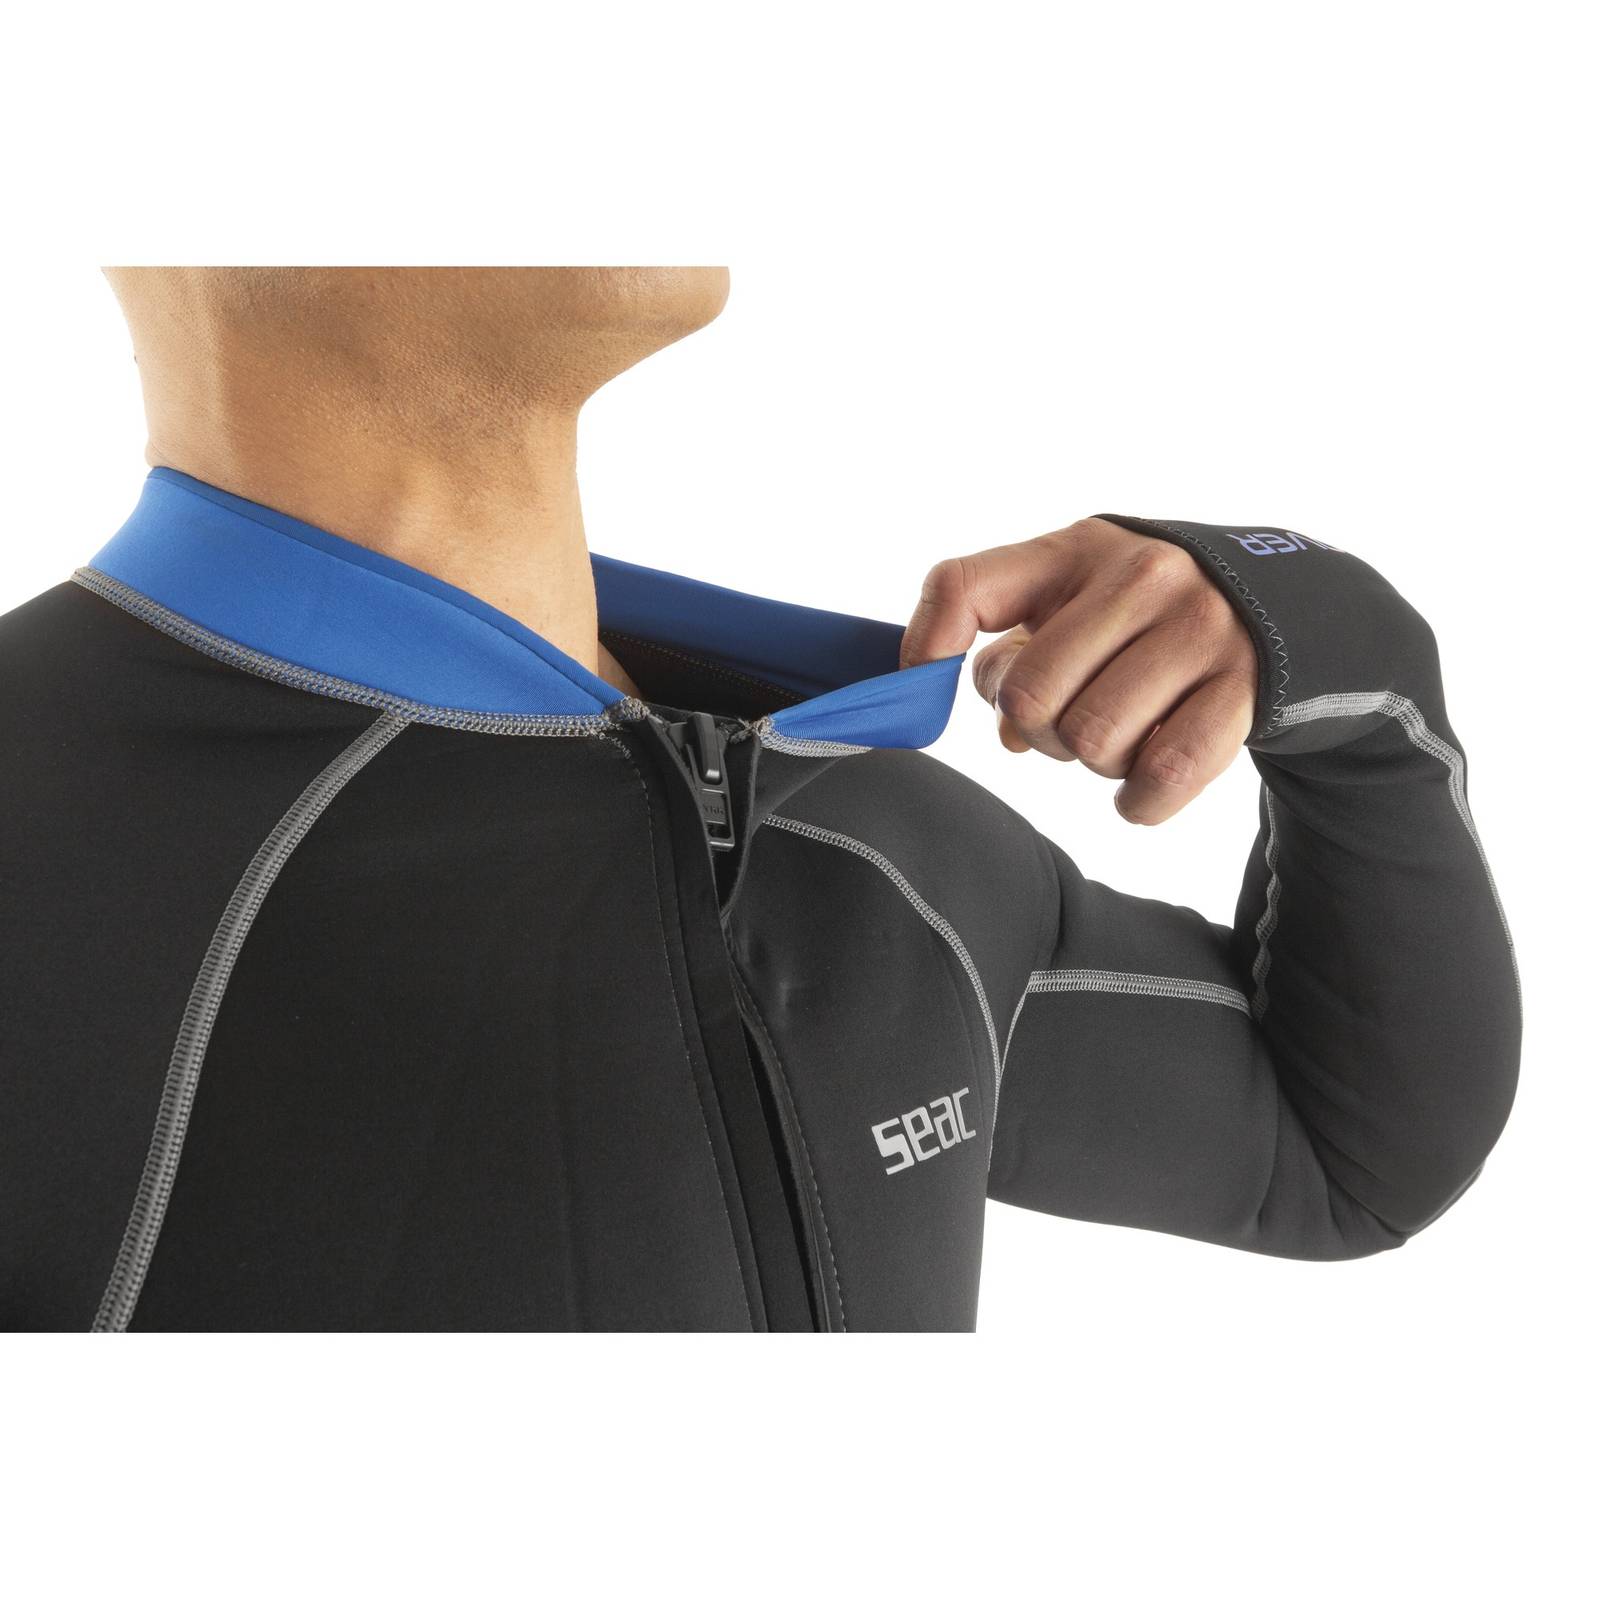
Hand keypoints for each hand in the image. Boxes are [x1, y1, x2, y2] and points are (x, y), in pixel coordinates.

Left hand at [901, 518, 1256, 823]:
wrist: (1276, 613)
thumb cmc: (1142, 617)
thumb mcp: (1075, 603)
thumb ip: (1016, 654)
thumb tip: (1006, 732)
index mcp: (1076, 551)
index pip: (965, 586)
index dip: (928, 646)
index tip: (924, 682)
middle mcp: (1141, 578)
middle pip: (1028, 696)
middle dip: (1037, 728)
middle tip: (1069, 720)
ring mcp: (1197, 631)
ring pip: (1092, 740)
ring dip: (1093, 762)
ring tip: (1118, 735)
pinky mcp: (1242, 690)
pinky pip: (1162, 775)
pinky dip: (1139, 801)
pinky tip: (1140, 787)